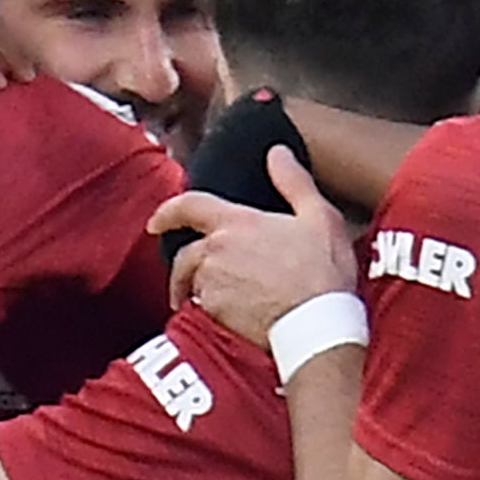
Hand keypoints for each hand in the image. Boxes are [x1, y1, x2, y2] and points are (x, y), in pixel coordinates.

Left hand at [149, 145, 357, 344]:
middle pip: (185, 254)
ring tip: (217, 298)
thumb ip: (294, 181)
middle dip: (185, 265)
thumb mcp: (319, 216)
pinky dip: (209, 312)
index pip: (188, 206)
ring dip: (198, 288)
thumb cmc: (322, 272)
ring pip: (192, 284)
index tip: (156, 222)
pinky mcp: (213, 316)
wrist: (317, 326)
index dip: (168, 211)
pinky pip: (201, 311)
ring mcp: (211, 286)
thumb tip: (277, 153)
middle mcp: (215, 253)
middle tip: (193, 277)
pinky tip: (229, 317)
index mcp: (236, 223)